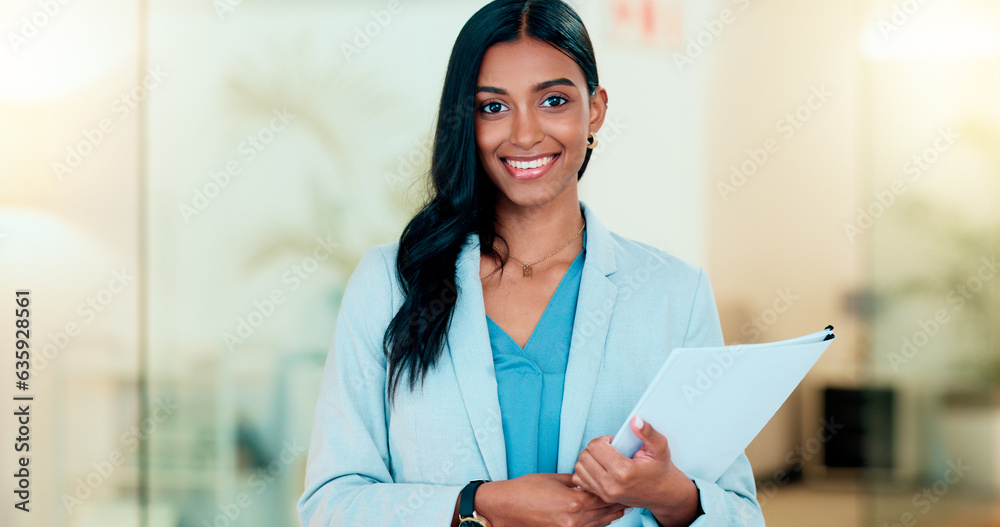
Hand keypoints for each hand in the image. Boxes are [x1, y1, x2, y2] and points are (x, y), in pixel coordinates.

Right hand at [474, 472, 627, 526]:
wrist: (505, 507)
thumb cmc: (525, 489)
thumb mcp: (555, 479)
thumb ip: (576, 481)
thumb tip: (590, 480)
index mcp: (573, 502)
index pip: (603, 496)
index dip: (614, 490)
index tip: (623, 485)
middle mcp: (574, 520)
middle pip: (604, 513)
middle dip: (616, 504)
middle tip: (628, 497)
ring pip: (598, 524)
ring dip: (610, 516)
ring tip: (621, 509)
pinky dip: (596, 524)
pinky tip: (602, 518)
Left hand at [571, 416, 701, 525]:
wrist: (665, 494)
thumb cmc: (661, 469)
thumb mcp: (660, 447)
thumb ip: (647, 432)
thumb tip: (635, 420)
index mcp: (623, 471)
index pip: (595, 446)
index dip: (604, 440)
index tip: (615, 443)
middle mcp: (611, 485)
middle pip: (585, 456)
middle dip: (595, 448)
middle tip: (610, 450)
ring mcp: (605, 494)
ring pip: (579, 468)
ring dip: (589, 459)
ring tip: (605, 459)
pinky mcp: (602, 498)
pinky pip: (580, 480)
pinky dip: (586, 472)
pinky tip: (600, 469)